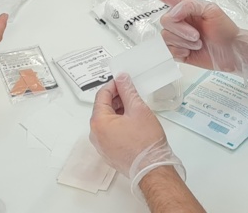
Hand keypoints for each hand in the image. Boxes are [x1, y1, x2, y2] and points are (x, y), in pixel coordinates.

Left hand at [89, 74, 184, 199]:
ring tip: (134, 109)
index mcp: (99, 122)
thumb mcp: (138, 109)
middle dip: (117, 99)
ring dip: (118, 112)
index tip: (124, 81)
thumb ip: (127, 91)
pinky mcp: (108, 153)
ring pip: (107, 121)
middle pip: (103, 108)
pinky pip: (110, 133)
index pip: (102, 95)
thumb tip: (122, 79)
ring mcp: (101, 146)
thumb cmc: (145, 143)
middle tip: (132, 94)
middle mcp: (96, 135)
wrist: (152, 169)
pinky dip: (118, 125)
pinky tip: (132, 124)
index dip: (114, 85)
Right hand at [129, 0, 247, 78]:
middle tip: (198, 34)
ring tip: (198, 43)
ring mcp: (177, 36)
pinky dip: (181, 52)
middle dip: (182, 30)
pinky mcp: (178, 52)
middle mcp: (178, 20)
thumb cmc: (226, 28)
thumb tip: (171, 14)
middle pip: (164, 21)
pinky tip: (192, 52)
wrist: (233, 52)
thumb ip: (188, 6)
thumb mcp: (211, 9)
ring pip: (166, 37)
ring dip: (184, 42)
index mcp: (185, 6)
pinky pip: (169, 51)